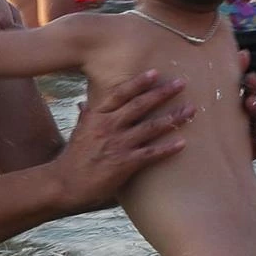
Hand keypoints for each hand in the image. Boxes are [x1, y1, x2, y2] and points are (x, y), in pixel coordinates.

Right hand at [57, 70, 193, 212]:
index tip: (155, 72)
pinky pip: (151, 153)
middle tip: (182, 83)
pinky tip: (183, 143)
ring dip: (173, 118)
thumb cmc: (73, 157)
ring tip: (191, 110)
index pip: (120, 94)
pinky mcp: (125, 164)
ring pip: (151, 127)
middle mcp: (109, 126)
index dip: (138, 82)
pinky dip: (168, 148)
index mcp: (98, 116)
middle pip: (140, 105)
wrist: (65, 183)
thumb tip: (84, 103)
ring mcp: (118, 145)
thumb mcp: (78, 131)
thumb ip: (86, 116)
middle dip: (162, 93)